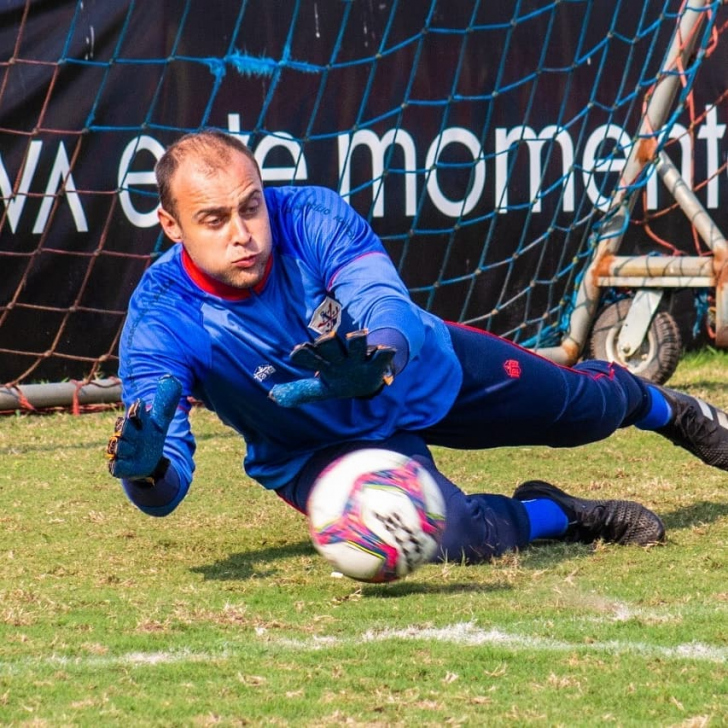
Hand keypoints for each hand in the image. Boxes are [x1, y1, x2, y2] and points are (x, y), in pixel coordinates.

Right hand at [106, 375, 181, 481]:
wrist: (148, 461)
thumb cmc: (151, 438)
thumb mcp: (160, 422)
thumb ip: (165, 404)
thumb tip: (172, 380)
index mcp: (137, 423)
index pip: (134, 413)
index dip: (136, 410)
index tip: (140, 404)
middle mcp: (127, 435)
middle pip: (122, 427)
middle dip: (124, 426)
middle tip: (127, 426)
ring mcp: (122, 451)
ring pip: (118, 445)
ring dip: (125, 446)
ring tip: (133, 448)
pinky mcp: (119, 466)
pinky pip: (115, 465)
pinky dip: (119, 464)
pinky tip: (122, 462)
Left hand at [269, 330, 394, 407]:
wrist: (368, 379)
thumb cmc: (340, 380)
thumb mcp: (321, 389)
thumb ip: (300, 391)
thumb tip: (273, 397)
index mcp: (324, 363)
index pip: (308, 356)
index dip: (302, 354)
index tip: (296, 352)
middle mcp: (340, 356)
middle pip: (330, 345)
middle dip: (326, 342)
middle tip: (325, 339)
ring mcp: (358, 357)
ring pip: (356, 343)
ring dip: (357, 339)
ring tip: (357, 336)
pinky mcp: (377, 361)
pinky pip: (382, 355)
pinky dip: (385, 352)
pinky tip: (385, 351)